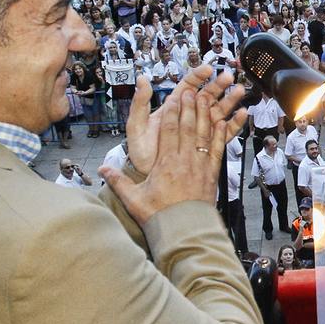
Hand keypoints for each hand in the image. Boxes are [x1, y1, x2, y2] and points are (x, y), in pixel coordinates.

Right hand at [101, 90, 225, 224]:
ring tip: (207, 99)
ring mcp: (200, 166)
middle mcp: (184, 161)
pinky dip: (220, 135)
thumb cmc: (158, 215)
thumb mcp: (133, 199)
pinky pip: (217, 150)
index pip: (169, 131)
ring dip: (206, 115)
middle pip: (188, 128)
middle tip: (191, 91)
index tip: (174, 97)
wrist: (184, 231)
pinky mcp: (212, 174)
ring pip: (204, 135)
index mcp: (165, 163)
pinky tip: (222, 122)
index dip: (172, 112)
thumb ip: (118, 181)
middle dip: (189, 108)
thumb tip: (102, 168)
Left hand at [126, 65, 247, 175]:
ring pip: (218, 110)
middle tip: (228, 77)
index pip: (188, 86)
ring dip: (230, 100)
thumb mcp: (136, 125)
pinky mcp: (207, 143)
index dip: (199, 76)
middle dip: (219, 85)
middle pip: (207, 95)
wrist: (148, 173)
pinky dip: (233, 123)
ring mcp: (199, 128)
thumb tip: (142, 80)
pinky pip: (223, 132)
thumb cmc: (142, 149)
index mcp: (174, 106)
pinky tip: (240, 115)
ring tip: (239, 91)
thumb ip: (140, 102)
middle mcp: (189, 115)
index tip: (208, 69)